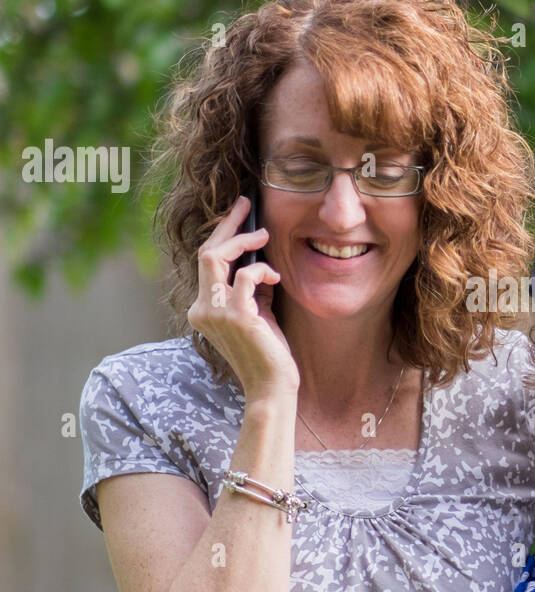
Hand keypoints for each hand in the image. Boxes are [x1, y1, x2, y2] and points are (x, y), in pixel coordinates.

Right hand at [186, 196, 298, 401]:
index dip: (222, 234)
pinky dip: (261, 270)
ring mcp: (215, 313)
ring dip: (242, 241)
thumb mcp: (256, 312)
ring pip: (216, 258)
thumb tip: (258, 257)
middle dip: (228, 224)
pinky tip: (275, 277)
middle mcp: (202, 309)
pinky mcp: (236, 317)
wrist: (272, 387)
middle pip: (206, 252)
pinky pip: (245, 277)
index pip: (206, 262)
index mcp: (203, 309)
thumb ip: (251, 287)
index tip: (240, 214)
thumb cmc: (268, 352)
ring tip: (264, 235)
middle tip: (247, 205)